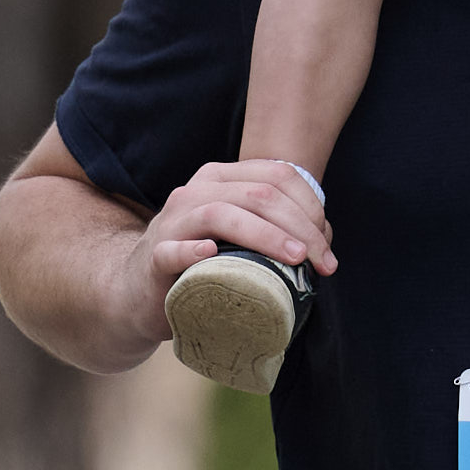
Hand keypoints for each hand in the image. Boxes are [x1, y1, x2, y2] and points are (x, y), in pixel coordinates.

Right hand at [141, 156, 333, 283]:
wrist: (142, 294)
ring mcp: (173, 222)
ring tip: (295, 259)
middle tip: (323, 263)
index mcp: (221, 179)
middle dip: (300, 227)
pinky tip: (213, 255)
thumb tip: (322, 238)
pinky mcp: (154, 257)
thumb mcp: (241, 238)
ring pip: (222, 214)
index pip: (277, 176)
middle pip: (258, 194)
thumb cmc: (204, 266)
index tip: (326, 245)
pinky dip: (194, 251)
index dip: (311, 207)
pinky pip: (173, 250)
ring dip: (265, 236)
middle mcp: (196, 191)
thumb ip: (275, 228)